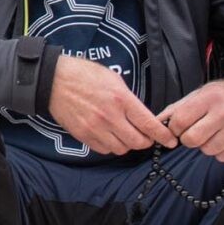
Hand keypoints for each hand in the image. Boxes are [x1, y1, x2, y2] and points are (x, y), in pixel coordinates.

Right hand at [46, 54, 176, 157]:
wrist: (53, 81)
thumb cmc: (84, 75)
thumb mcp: (114, 79)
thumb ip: (129, 98)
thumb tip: (141, 115)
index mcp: (121, 99)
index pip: (149, 124)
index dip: (163, 136)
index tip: (170, 141)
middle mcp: (110, 116)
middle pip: (137, 142)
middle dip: (145, 141)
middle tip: (145, 136)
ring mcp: (95, 128)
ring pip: (121, 149)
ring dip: (127, 144)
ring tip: (124, 134)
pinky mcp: (83, 135)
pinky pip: (104, 149)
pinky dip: (110, 146)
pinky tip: (108, 135)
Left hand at [159, 79, 223, 162]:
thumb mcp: (201, 94)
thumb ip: (177, 109)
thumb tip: (154, 124)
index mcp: (210, 98)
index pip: (179, 121)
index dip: (174, 128)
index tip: (179, 127)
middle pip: (191, 140)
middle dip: (189, 138)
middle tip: (197, 131)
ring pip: (207, 150)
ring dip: (206, 145)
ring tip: (215, 132)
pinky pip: (223, 157)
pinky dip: (221, 151)